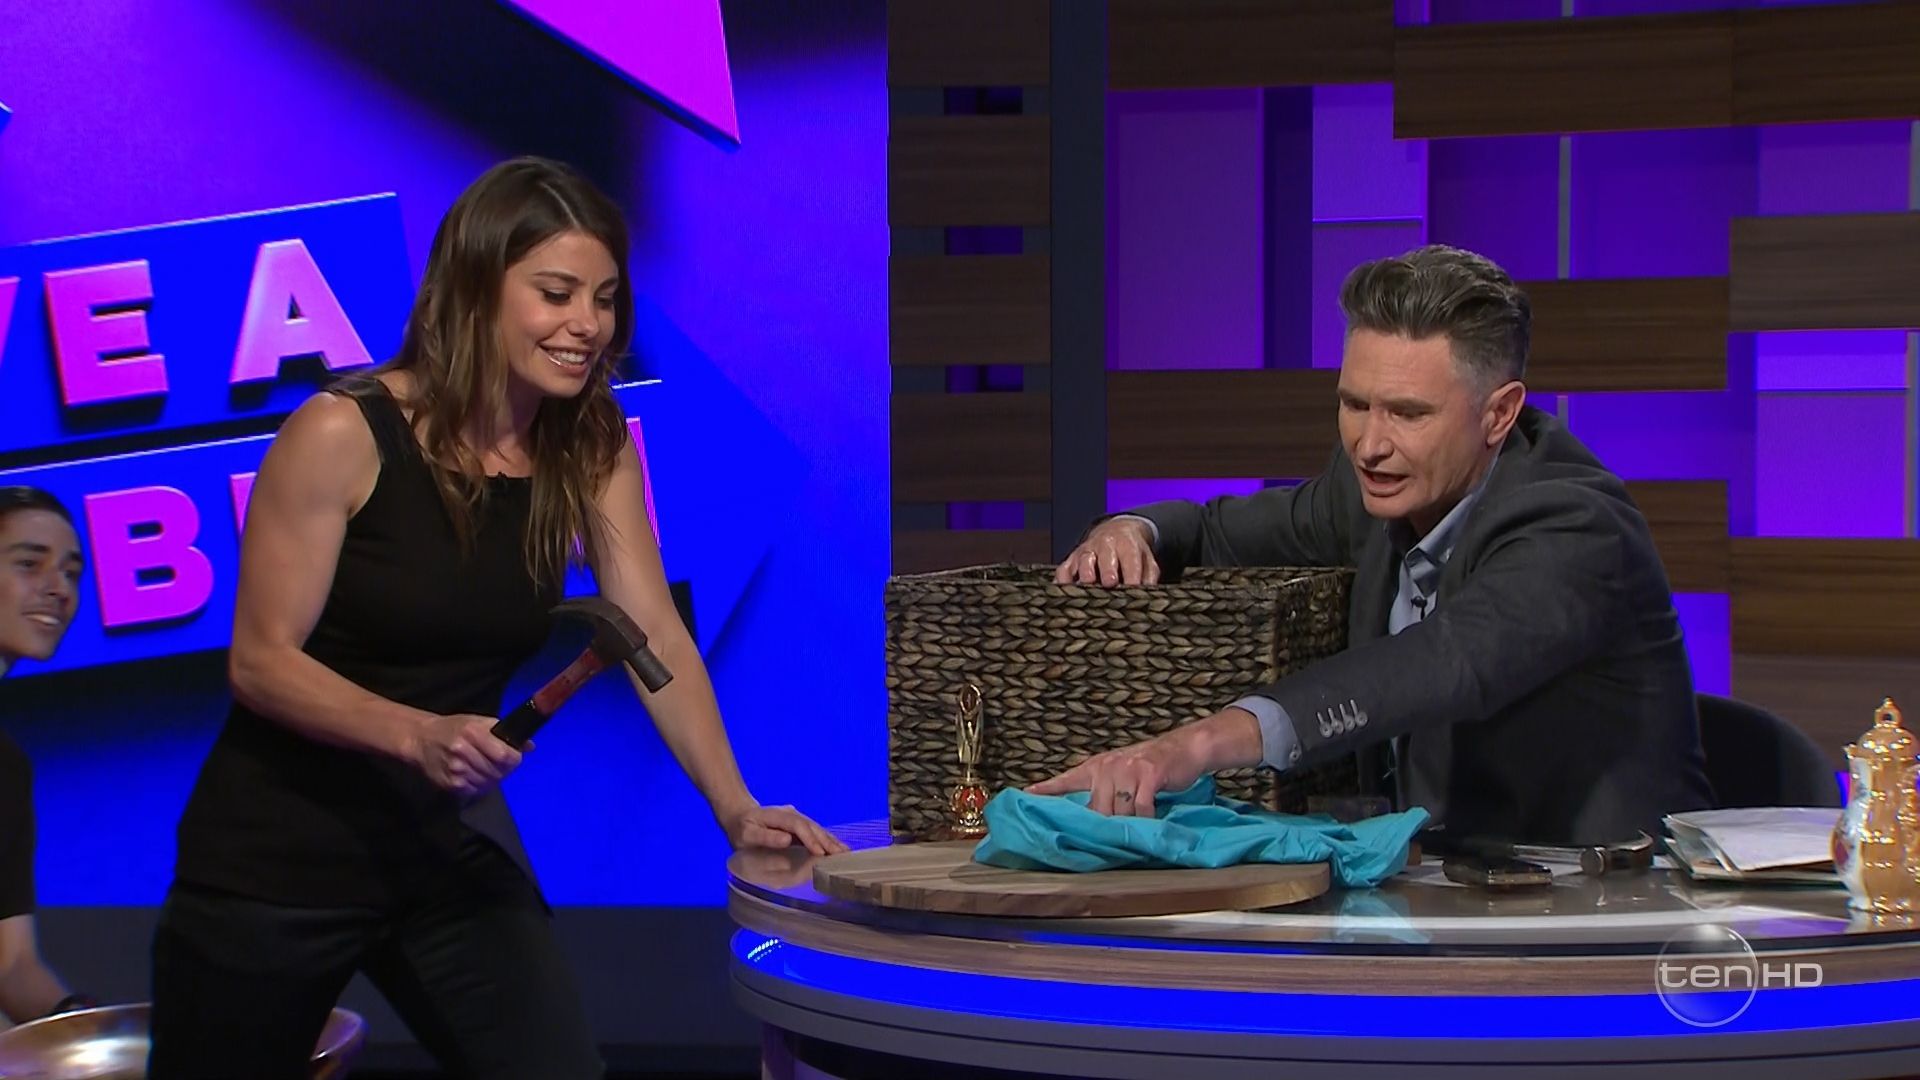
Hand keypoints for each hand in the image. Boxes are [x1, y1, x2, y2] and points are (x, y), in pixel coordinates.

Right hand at [408, 714, 524, 797]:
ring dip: (493, 778)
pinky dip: (480, 785)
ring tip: (486, 768)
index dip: (514, 758)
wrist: (422, 739)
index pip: (505, 755)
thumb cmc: (454, 728)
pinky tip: (475, 775)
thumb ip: (504, 732)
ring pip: (489, 783)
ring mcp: (456, 770)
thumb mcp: (479, 722)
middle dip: (504, 769)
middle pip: (499, 771)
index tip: (513, 756)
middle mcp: (463, 752)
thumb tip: (530, 745)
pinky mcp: (451, 785)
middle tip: (499, 763)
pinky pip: (476, 791)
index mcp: (473, 733)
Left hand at [720, 801, 848, 856]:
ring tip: (844, 852)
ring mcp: (796, 817)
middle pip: (811, 826)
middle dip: (826, 840)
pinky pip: (815, 832)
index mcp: (777, 816)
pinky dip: (826, 840)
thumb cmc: (741, 828)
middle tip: (840, 855)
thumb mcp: (746, 834)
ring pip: (816, 828)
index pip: (798, 826)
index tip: (819, 852)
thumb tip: (787, 840)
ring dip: (830, 840)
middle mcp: (790, 814)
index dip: (810, 838)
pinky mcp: (799, 824)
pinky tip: (836, 847)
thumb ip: (765, 837)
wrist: (739, 815)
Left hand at [1027, 709, 1258, 815]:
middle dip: (1105, 827)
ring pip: (1118, 811)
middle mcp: (1108, 766)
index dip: (1047, 788)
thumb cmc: (1151, 766)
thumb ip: (1103, 791)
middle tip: (1111, 840)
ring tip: (1135, 832)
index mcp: (1097, 767)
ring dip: (1128, 825)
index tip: (1026, 795)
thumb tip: (1090, 818)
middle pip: (1098, 809)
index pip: (1067, 779)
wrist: (1183, 748)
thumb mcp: (1120, 773)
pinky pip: (1141, 807)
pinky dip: (1145, 818)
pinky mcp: (1148, 773)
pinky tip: (1150, 821)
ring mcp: (1128, 769)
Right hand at [1055, 517, 1159, 586]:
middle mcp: (1105, 545)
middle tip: (1110, 583)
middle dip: (1107, 569)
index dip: (1132, 574)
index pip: (1130, 559)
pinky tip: (1065, 593)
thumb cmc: (1132, 552)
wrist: (1116, 530)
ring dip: (1085, 573)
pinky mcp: (1072, 559)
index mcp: (1127, 544)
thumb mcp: (1147, 560)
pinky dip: (1063, 581)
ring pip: (1083, 560)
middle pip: (1105, 557)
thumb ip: (1149, 577)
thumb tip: (1149, 597)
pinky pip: (1064, 569)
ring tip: (1088, 587)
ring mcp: (1087, 551)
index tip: (1134, 587)